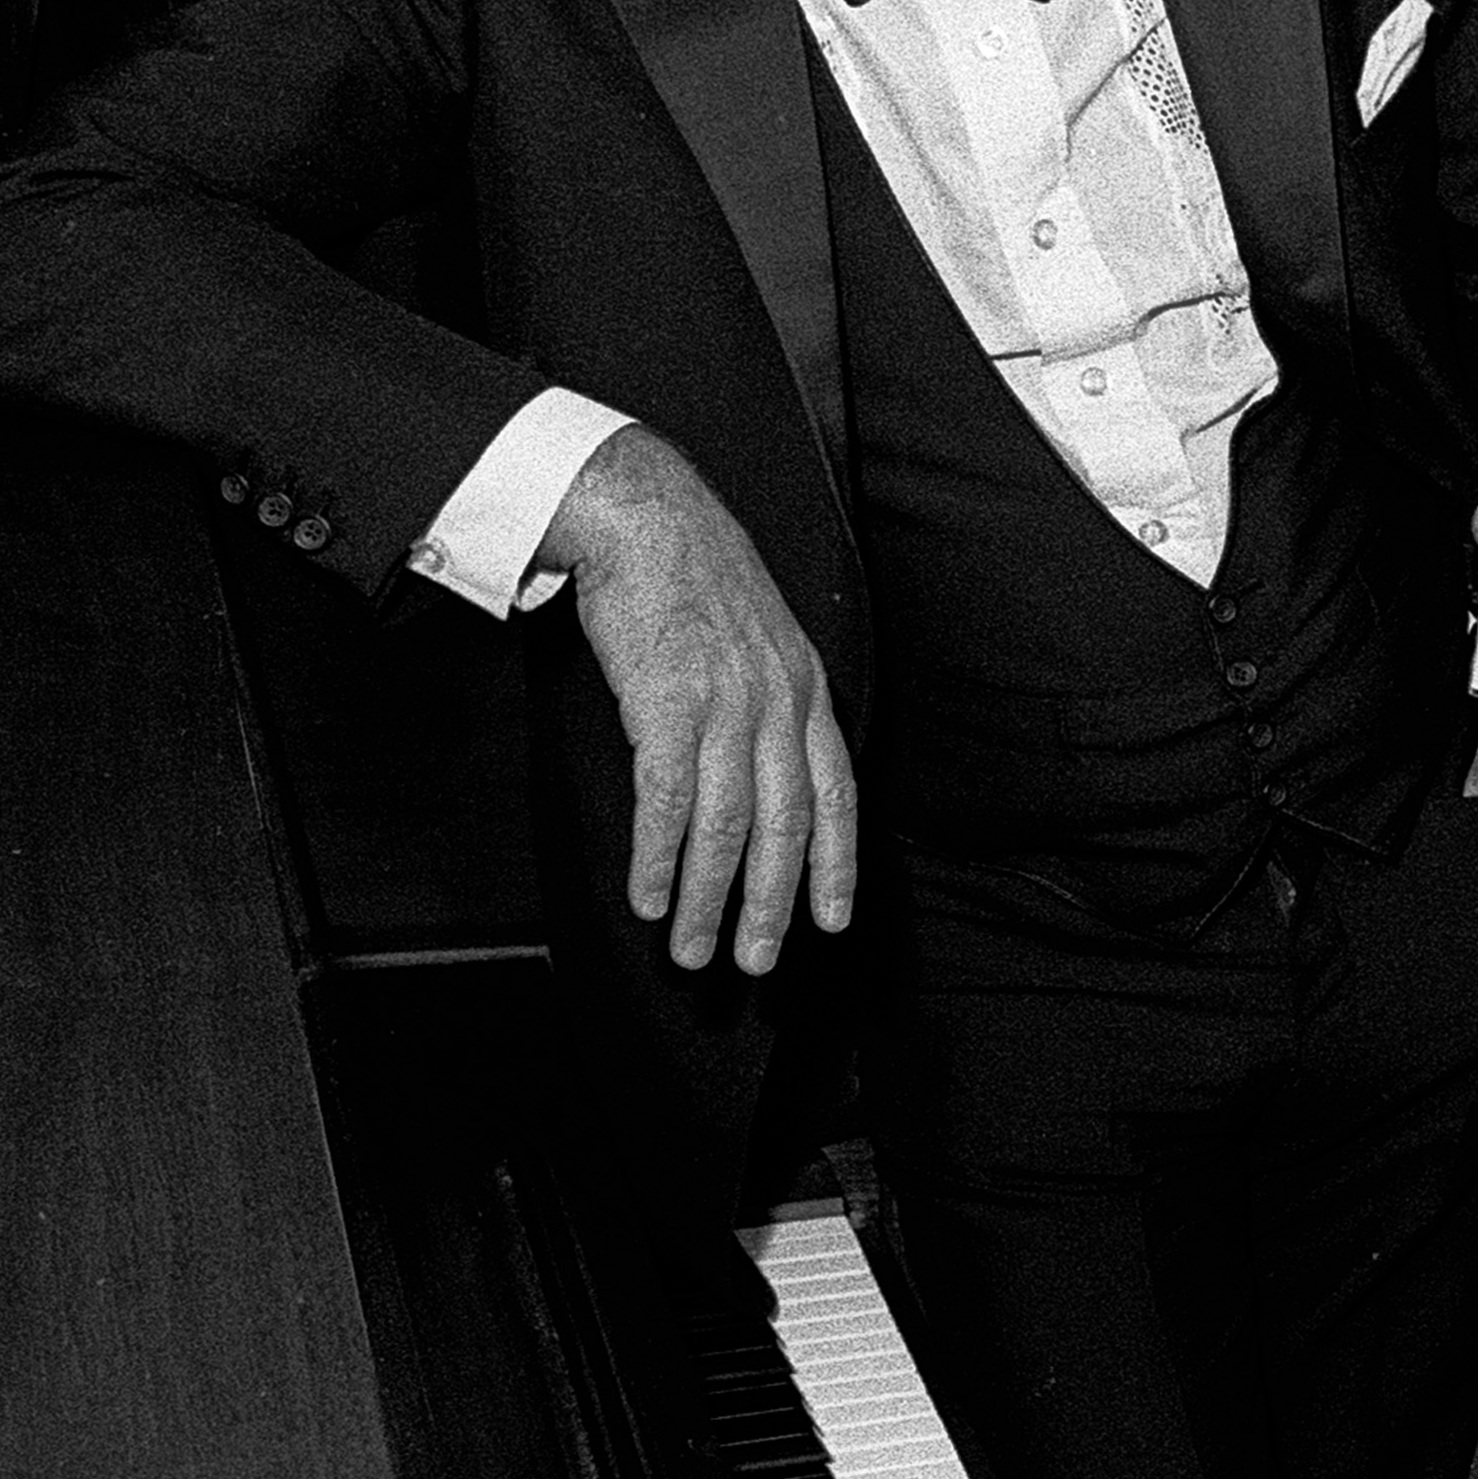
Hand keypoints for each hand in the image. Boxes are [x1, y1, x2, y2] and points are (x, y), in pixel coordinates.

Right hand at [533, 422, 855, 975]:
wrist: (642, 515)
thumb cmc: (691, 575)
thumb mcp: (762, 635)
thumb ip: (772, 699)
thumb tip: (763, 765)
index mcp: (804, 688)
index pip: (835, 795)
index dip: (835, 866)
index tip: (832, 921)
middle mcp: (776, 703)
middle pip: (784, 827)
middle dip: (770, 906)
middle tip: (753, 963)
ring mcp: (725, 705)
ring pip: (726, 829)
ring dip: (707, 900)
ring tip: (690, 948)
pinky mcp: (667, 705)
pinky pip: (668, 804)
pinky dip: (659, 860)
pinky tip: (649, 896)